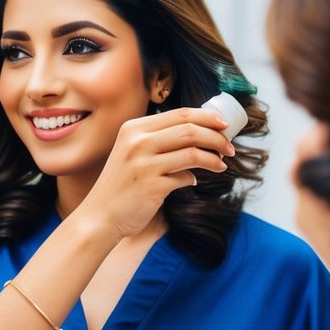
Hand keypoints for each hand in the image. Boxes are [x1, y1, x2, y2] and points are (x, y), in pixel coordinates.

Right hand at [79, 107, 234, 239]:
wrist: (100, 216)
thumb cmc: (121, 184)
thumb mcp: (131, 152)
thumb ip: (157, 139)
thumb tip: (199, 131)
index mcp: (133, 128)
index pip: (180, 114)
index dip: (208, 117)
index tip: (225, 125)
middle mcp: (137, 142)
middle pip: (190, 129)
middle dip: (217, 137)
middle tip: (229, 148)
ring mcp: (143, 163)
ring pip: (193, 152)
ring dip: (214, 159)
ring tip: (221, 165)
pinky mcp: (151, 186)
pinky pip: (185, 177)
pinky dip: (194, 179)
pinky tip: (194, 181)